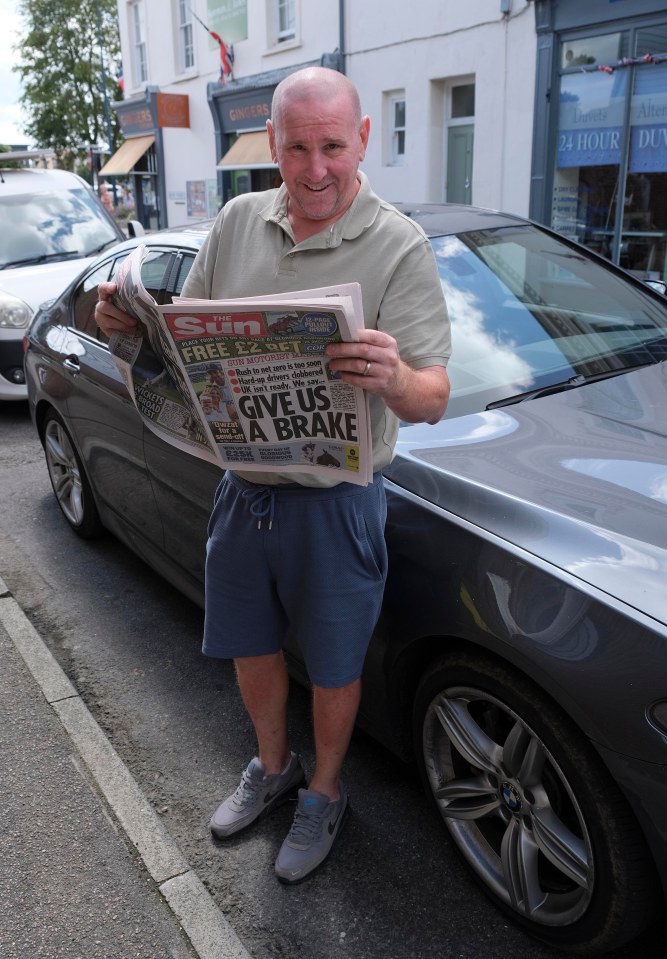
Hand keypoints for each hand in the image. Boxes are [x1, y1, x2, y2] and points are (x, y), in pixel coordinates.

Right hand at [95, 281, 137, 335]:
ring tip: (135, 327)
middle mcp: (101, 305)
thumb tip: (148, 300)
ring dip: (123, 325)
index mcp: (107, 295)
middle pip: (105, 307)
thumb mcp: (131, 302)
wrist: (129, 324)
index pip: (102, 288)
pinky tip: (131, 331)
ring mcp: (100, 318)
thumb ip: (133, 298)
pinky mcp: (104, 329)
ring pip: (108, 321)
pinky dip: (123, 331)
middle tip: (134, 321)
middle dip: (120, 315)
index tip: (114, 288)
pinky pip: (111, 331)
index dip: (107, 287)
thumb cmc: (130, 309)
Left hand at [325, 327, 449, 423]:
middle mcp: (389, 356)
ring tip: (332, 364)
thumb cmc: (385, 362)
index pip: (370, 335)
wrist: (401, 384)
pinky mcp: (379, 385)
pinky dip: (347, 376)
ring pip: (358, 365)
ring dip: (342, 364)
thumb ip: (368, 342)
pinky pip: (358, 380)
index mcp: (389, 343)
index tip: (338, 336)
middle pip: (362, 350)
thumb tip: (342, 336)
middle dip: (343, 349)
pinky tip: (341, 373)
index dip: (353, 336)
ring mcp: (385, 372)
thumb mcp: (383, 348)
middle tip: (329, 350)